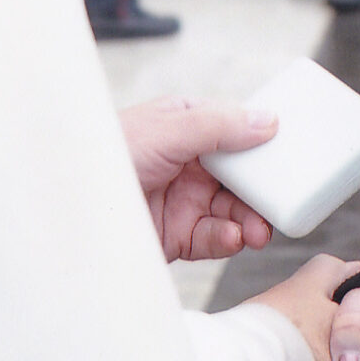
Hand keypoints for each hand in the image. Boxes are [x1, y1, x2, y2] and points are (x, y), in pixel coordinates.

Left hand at [119, 96, 276, 261]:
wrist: (68, 211)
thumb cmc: (105, 155)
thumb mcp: (166, 130)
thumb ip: (218, 126)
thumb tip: (268, 121)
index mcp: (185, 127)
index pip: (235, 131)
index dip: (262, 144)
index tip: (290, 155)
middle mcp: (187, 163)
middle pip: (240, 176)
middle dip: (261, 192)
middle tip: (279, 204)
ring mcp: (182, 200)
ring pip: (233, 210)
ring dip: (251, 219)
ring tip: (258, 229)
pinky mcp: (176, 235)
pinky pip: (213, 238)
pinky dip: (228, 239)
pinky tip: (232, 238)